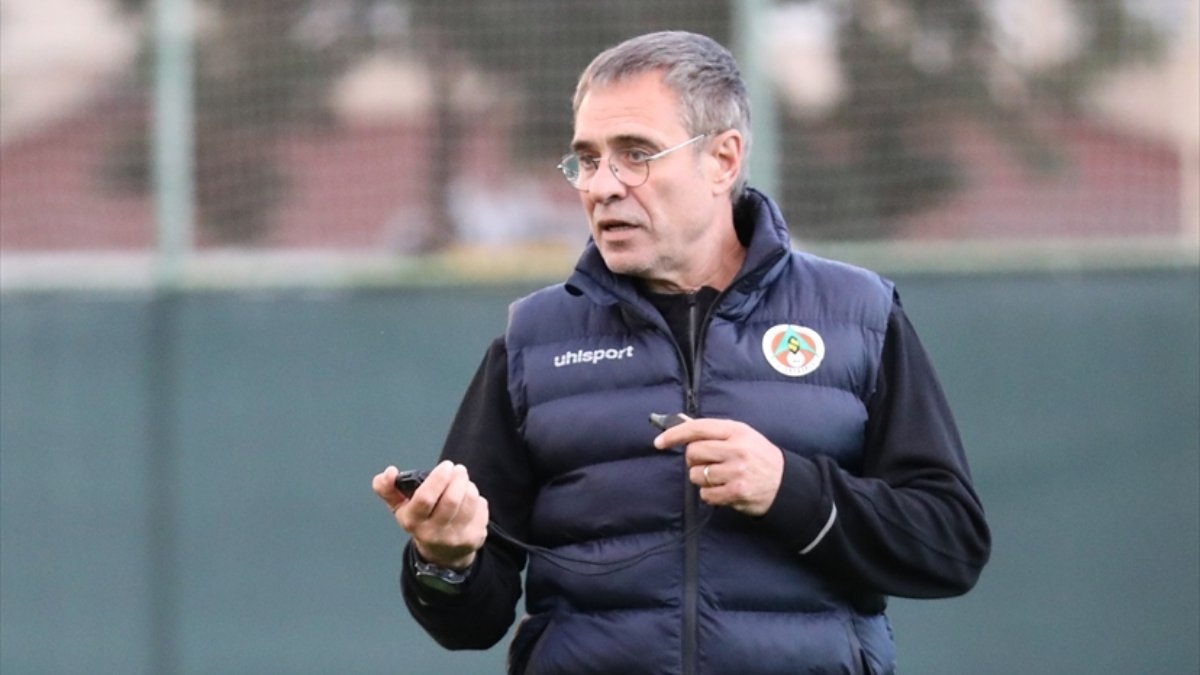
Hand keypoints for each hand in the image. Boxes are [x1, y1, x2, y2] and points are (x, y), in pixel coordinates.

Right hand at [371, 460, 488, 569]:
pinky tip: (470, 499)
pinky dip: (478, 498)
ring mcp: (455, 538)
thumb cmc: (420, 521)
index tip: (446, 466)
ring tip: (463, 482)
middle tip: (458, 469)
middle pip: (452, 499)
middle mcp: (434, 534)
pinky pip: (481, 508)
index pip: (425, 498)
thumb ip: (387, 488)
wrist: (442, 554)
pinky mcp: (474, 539)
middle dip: (458, 478)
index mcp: (413, 522)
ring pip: (469, 501)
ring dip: (468, 486)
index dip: (438, 478)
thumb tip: (389, 472)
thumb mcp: (400, 507)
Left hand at [653, 418, 783, 515]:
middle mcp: (736, 449)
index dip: (674, 434)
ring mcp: (736, 471)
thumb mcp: (743, 436)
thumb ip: (715, 432)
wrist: (786, 483)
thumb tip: (680, 424)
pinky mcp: (736, 492)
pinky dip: (709, 495)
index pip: (697, 428)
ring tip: (720, 478)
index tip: (659, 442)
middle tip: (707, 464)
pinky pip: (705, 494)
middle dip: (693, 461)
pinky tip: (723, 490)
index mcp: (736, 431)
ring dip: (702, 479)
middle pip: (693, 453)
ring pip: (696, 475)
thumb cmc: (759, 457)